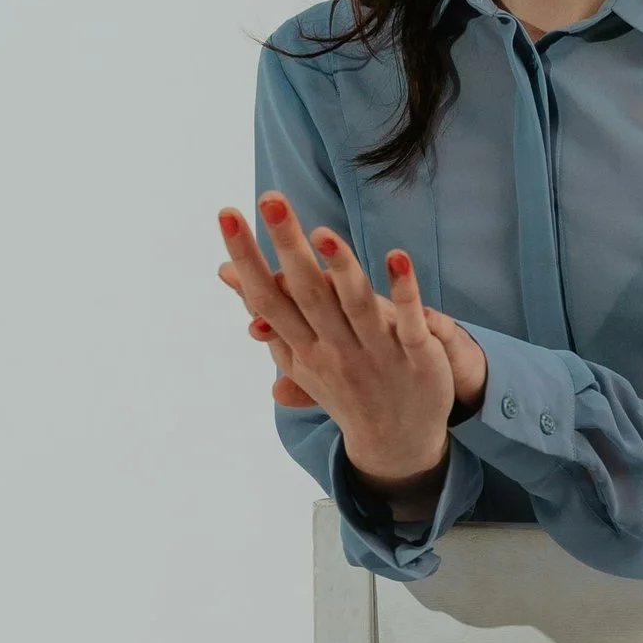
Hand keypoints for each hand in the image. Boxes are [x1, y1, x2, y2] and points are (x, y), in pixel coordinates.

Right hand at [216, 194, 477, 492]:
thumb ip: (266, 311)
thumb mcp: (297, 354)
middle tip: (268, 199)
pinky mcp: (417, 356)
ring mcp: (376, 352)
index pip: (268, 297)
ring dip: (340, 268)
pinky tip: (398, 256)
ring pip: (355, 306)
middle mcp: (334, 349)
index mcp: (303, 347)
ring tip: (323, 232)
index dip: (247, 256)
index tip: (226, 214)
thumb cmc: (340, 385)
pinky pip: (409, 320)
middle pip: (306, 293)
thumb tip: (225, 272)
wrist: (396, 444)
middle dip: (286, 246)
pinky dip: (403, 291)